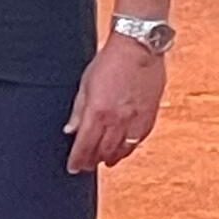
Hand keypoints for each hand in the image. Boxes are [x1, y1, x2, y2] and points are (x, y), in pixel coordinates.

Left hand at [63, 34, 165, 172]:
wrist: (137, 51)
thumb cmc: (108, 62)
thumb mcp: (86, 83)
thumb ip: (78, 110)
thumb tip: (70, 130)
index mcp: (97, 111)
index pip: (85, 144)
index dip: (77, 158)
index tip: (72, 167)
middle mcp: (117, 121)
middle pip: (103, 151)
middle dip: (92, 161)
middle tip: (84, 166)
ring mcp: (135, 121)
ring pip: (121, 151)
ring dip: (110, 158)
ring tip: (101, 162)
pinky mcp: (149, 119)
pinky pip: (137, 142)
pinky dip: (127, 149)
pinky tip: (121, 150)